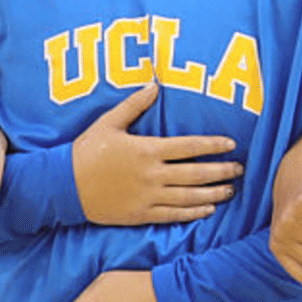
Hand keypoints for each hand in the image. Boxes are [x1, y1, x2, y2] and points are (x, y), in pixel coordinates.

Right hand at [72, 83, 240, 225]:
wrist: (61, 186)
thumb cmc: (86, 151)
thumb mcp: (108, 123)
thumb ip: (134, 105)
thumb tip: (154, 85)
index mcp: (148, 150)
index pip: (190, 146)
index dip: (214, 145)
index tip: (231, 145)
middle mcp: (152, 175)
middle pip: (196, 173)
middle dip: (222, 171)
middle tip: (240, 169)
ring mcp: (147, 197)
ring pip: (188, 197)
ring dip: (213, 194)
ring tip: (231, 190)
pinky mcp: (139, 214)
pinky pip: (172, 215)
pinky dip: (192, 213)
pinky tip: (207, 210)